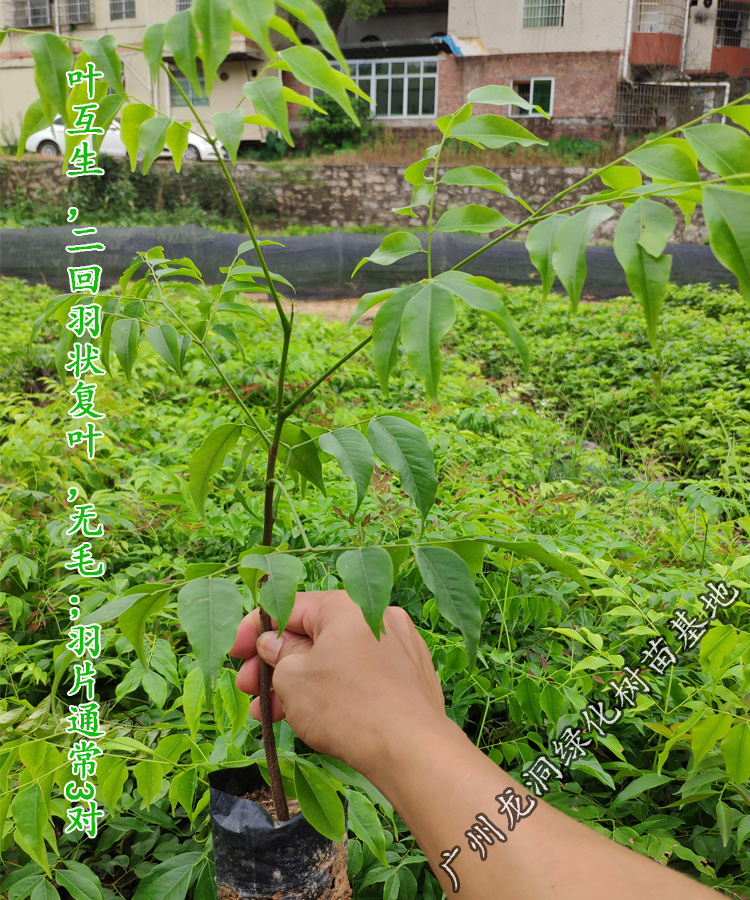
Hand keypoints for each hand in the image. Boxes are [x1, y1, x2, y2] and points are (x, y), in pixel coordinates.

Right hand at [229, 590, 446, 778]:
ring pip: (336, 658)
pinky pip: (361, 674)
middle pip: (313, 634)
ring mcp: (398, 646)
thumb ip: (277, 655)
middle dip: (275, 663)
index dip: (255, 631)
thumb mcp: (293, 678)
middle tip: (248, 689)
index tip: (236, 655)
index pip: (289, 607)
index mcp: (346, 605)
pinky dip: (334, 689)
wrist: (412, 749)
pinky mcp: (410, 675)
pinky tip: (311, 716)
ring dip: (300, 682)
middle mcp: (375, 615)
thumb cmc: (346, 706)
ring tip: (270, 714)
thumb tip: (274, 644)